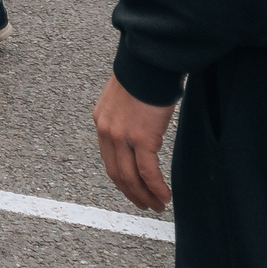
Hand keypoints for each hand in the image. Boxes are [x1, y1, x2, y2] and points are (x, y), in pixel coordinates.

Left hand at [92, 75, 174, 211]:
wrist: (148, 61)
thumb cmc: (143, 75)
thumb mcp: (124, 97)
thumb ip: (126, 116)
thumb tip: (139, 128)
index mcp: (101, 122)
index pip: (109, 159)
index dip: (121, 178)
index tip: (132, 189)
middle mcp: (107, 131)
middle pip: (117, 173)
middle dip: (132, 193)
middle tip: (144, 204)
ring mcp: (122, 137)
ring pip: (131, 177)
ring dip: (145, 195)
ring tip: (157, 205)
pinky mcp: (141, 138)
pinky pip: (148, 172)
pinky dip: (156, 187)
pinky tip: (164, 196)